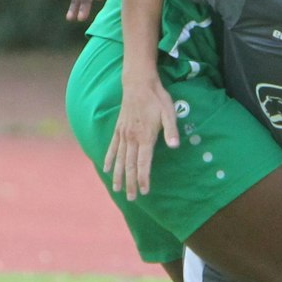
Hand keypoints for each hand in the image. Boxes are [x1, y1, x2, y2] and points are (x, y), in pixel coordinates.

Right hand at [102, 78, 179, 199]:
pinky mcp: (118, 129)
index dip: (144, 178)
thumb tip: (175, 145)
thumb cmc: (157, 98)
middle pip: (130, 165)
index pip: (144, 162)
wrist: (138, 83)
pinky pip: (112, 147)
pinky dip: (109, 159)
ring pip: (120, 159)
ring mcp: (123, 134)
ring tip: (117, 190)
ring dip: (119, 175)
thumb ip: (171, 130)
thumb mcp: (169, 112)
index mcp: (145, 136)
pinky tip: (106, 169)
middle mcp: (132, 138)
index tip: (144, 191)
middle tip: (132, 198)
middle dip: (131, 183)